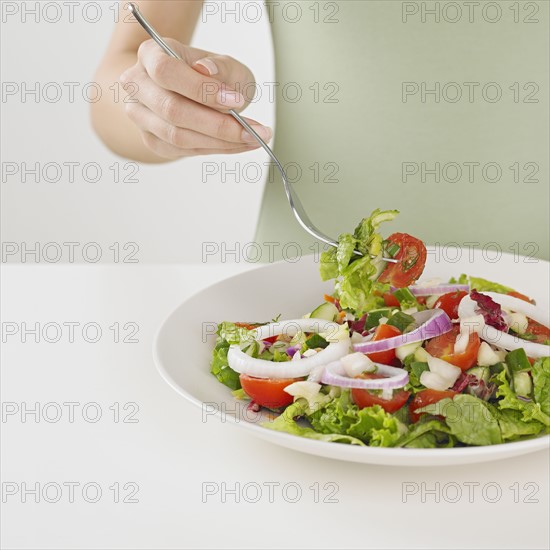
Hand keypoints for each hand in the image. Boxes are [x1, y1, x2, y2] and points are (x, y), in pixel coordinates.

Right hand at [119, 39, 271, 158]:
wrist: (193, 91)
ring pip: (177, 136)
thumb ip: (219, 65)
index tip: (237, 101)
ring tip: (252, 138)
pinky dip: (217, 149)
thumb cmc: (210, 74)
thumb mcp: (223, 63)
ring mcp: (141, 116)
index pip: (166, 72)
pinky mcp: (153, 141)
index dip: (201, 89)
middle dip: (216, 124)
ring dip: (220, 142)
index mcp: (150, 55)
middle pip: (171, 110)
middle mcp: (137, 86)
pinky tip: (239, 144)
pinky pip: (185, 151)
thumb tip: (206, 70)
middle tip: (252, 130)